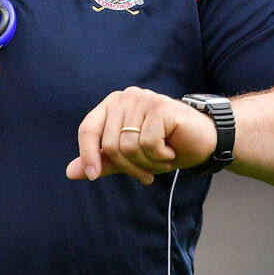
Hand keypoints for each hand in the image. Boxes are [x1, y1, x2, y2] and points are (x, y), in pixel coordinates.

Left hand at [65, 86, 217, 184]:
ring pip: (128, 146)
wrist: (203, 141)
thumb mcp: (129, 158)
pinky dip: (159, 157)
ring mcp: (143, 99)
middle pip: (109, 144)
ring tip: (161, 158)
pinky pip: (147, 143)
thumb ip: (102, 162)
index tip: (93, 176)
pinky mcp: (160, 107)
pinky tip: (170, 151)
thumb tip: (70, 173)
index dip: (87, 155)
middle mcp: (125, 97)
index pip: (87, 129)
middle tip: (146, 173)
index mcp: (112, 104)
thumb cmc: (165, 147)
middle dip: (128, 167)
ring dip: (147, 163)